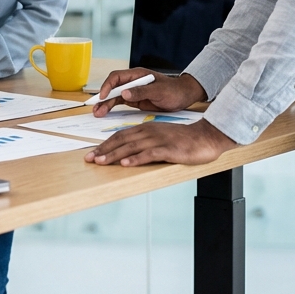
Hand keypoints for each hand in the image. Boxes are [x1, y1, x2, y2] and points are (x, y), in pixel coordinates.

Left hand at [84, 118, 236, 166]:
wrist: (205, 137)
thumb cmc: (182, 139)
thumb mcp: (160, 136)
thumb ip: (144, 142)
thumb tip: (127, 152)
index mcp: (146, 128)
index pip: (120, 136)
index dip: (105, 145)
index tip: (92, 154)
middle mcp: (149, 132)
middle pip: (122, 141)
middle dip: (104, 150)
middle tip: (89, 159)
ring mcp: (158, 140)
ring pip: (132, 147)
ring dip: (114, 155)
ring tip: (101, 162)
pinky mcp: (168, 149)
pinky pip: (149, 154)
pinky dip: (136, 159)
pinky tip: (126, 164)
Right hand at [91, 68, 206, 116]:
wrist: (184, 96)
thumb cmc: (174, 90)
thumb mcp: (159, 91)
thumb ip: (141, 91)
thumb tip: (124, 93)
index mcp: (137, 74)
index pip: (116, 77)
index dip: (107, 86)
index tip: (103, 96)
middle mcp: (132, 81)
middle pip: (112, 87)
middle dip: (103, 97)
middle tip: (96, 108)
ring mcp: (133, 91)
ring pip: (114, 96)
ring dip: (105, 104)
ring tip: (97, 113)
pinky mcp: (135, 100)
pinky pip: (119, 102)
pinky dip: (111, 107)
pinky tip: (105, 112)